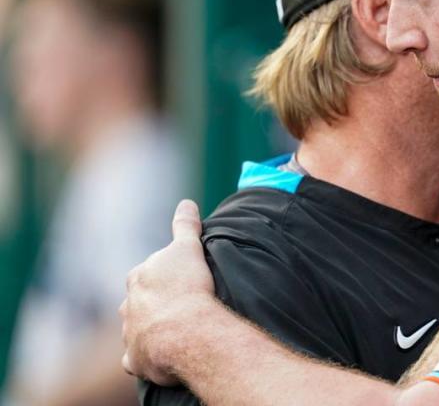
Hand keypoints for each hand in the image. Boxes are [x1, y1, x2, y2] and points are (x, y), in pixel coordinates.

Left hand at [120, 199, 214, 385]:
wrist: (185, 329)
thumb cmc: (187, 286)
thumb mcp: (188, 248)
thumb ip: (185, 225)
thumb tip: (187, 202)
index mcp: (138, 277)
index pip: (146, 274)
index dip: (162, 277)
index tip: (178, 281)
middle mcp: (128, 305)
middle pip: (137, 302)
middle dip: (151, 303)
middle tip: (177, 305)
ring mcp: (129, 333)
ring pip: (135, 329)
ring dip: (148, 329)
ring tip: (173, 330)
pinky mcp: (134, 359)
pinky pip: (135, 358)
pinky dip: (143, 356)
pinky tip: (158, 354)